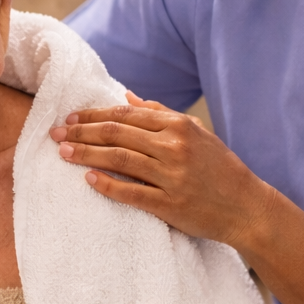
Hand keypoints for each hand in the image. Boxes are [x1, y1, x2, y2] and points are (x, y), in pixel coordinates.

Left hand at [49, 92, 277, 250]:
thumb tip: (126, 96)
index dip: (93, 115)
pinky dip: (107, 184)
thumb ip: (160, 113)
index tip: (70, 118)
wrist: (247, 207)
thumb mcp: (196, 133)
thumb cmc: (219, 168)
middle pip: (116, 134)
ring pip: (119, 159)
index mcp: (178, 126)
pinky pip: (131, 192)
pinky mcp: (170, 205)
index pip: (125, 115)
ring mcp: (172, 177)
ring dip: (86, 155)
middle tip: (56, 133)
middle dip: (81, 132)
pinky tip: (88, 179)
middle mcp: (174, 147)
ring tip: (64, 153)